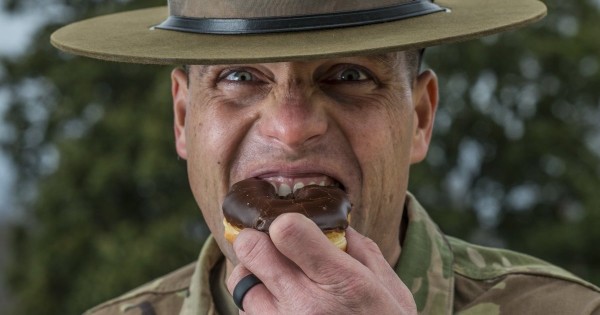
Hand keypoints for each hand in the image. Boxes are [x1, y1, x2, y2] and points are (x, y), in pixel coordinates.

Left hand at [226, 213, 416, 313]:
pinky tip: (282, 310)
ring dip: (255, 276)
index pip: (286, 231)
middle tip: (276, 248)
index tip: (292, 227)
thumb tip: (335, 226)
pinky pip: (244, 312)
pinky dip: (257, 306)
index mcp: (340, 282)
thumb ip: (361, 250)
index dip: (285, 222)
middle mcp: (303, 306)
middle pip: (250, 248)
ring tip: (280, 285)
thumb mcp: (389, 288)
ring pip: (239, 281)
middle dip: (259, 241)